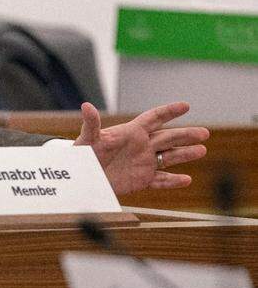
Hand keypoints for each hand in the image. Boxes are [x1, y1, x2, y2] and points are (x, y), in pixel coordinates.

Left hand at [74, 101, 208, 194]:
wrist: (82, 177)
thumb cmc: (82, 155)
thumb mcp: (87, 139)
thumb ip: (91, 124)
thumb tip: (86, 106)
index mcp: (130, 132)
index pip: (153, 118)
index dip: (168, 111)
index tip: (185, 106)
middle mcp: (141, 146)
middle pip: (168, 137)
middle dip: (186, 135)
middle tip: (204, 133)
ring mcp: (143, 163)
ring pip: (169, 157)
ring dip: (185, 154)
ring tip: (201, 150)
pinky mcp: (142, 180)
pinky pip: (160, 180)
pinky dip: (172, 181)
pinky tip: (186, 180)